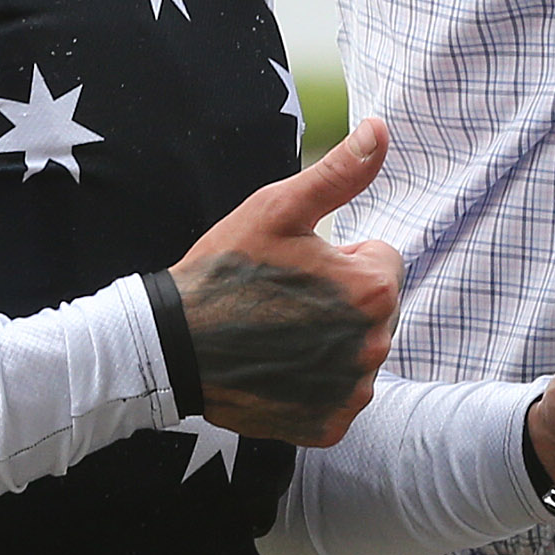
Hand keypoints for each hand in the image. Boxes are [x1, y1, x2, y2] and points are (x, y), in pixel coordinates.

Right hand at [172, 117, 403, 445]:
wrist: (171, 346)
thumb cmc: (225, 269)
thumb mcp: (279, 209)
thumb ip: (340, 173)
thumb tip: (380, 128)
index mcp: (374, 290)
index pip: (382, 264)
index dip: (339, 261)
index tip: (296, 268)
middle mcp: (375, 346)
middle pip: (374, 311)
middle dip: (339, 303)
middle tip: (282, 302)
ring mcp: (352, 392)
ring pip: (357, 354)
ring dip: (329, 344)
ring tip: (276, 336)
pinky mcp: (330, 427)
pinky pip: (338, 397)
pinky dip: (314, 387)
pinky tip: (277, 372)